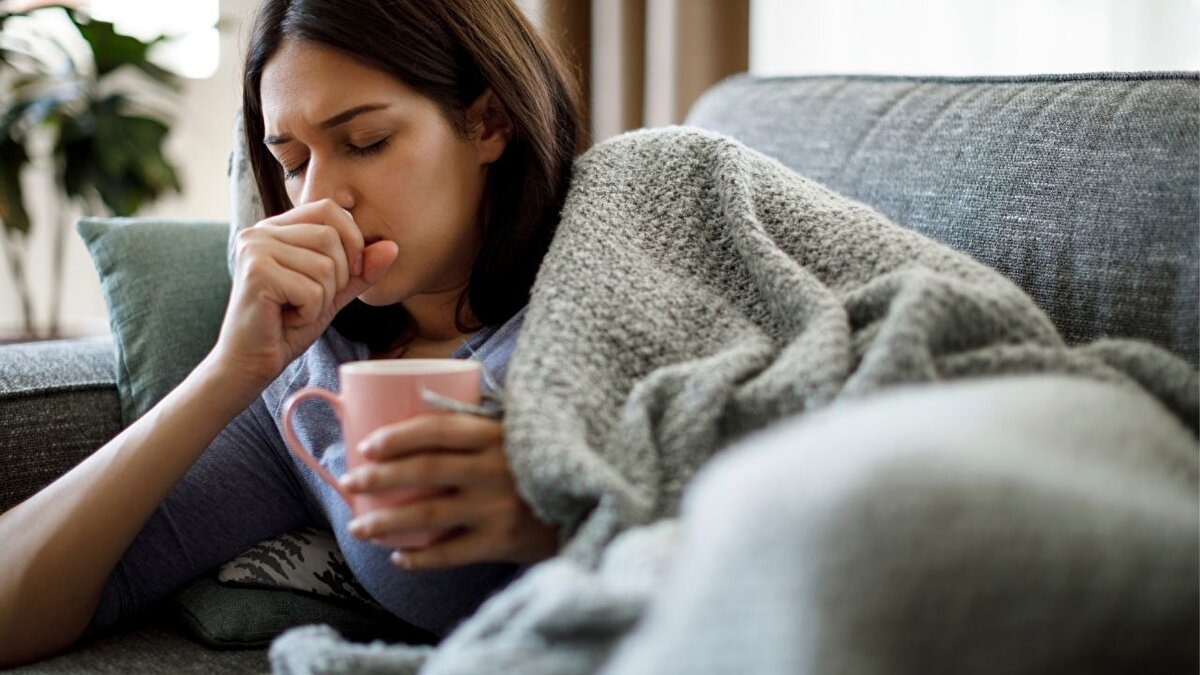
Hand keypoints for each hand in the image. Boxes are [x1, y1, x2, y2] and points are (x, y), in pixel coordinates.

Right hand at [211, 199, 397, 386]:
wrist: (249, 363)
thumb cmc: (288, 326)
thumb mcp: (333, 293)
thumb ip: (361, 270)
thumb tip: (393, 247)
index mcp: (278, 227)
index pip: (330, 209)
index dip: (352, 240)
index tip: (347, 274)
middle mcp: (261, 230)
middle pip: (331, 238)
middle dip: (336, 279)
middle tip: (309, 301)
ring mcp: (255, 249)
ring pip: (324, 266)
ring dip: (322, 300)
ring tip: (295, 310)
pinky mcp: (256, 273)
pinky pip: (312, 290)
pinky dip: (309, 313)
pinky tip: (286, 320)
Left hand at [338, 414, 558, 568]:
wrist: (590, 503)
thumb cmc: (543, 464)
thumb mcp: (518, 434)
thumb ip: (479, 427)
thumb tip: (421, 415)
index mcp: (496, 435)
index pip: (437, 430)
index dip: (398, 437)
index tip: (367, 445)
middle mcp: (494, 469)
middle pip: (424, 471)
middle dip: (380, 477)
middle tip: (350, 482)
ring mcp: (498, 507)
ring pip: (430, 515)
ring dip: (387, 522)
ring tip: (359, 527)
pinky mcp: (504, 542)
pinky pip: (452, 553)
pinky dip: (422, 558)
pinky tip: (399, 558)